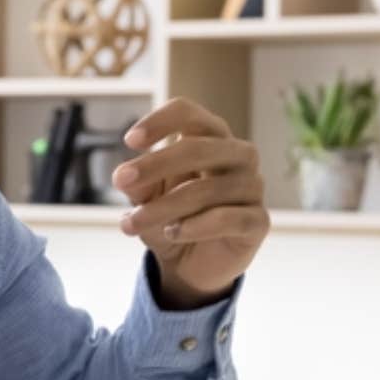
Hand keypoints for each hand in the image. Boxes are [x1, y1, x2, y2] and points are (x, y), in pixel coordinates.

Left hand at [112, 99, 266, 308]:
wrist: (191, 266)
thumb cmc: (171, 218)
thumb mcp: (146, 201)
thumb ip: (138, 185)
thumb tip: (124, 177)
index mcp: (210, 139)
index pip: (190, 114)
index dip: (161, 121)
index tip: (129, 141)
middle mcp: (237, 156)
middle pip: (200, 146)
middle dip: (155, 163)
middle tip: (120, 179)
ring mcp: (252, 188)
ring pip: (208, 188)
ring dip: (164, 206)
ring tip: (133, 223)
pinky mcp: (258, 222)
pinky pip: (229, 218)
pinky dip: (196, 226)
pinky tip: (171, 233)